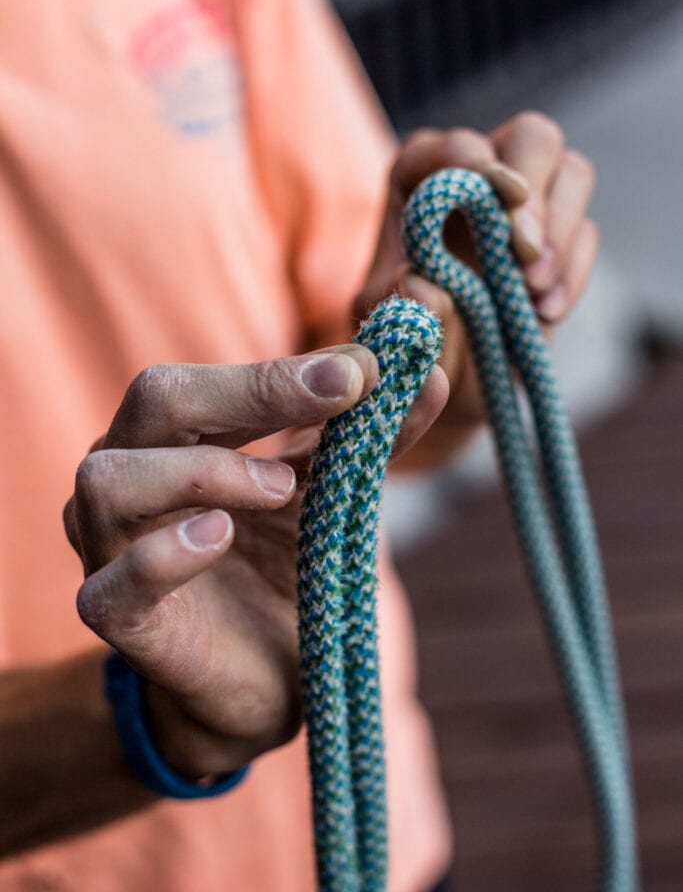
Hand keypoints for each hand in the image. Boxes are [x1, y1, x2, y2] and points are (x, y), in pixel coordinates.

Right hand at [64, 347, 390, 780]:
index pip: (203, 380)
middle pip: (155, 401)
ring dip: (205, 471)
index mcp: (170, 438)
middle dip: (250, 392)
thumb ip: (367, 438)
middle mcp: (127, 477)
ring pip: (112, 480)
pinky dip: (166, 554)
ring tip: (280, 489)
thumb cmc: (282, 568)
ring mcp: (108, 549)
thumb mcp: (328, 494)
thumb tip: (427, 375)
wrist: (260, 679)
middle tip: (339, 396)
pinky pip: (114, 582)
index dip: (280, 370)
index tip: (365, 366)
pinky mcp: (116, 617)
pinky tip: (220, 538)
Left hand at [354, 112, 597, 464]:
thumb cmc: (402, 333)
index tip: (499, 203)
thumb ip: (397, 298)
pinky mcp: (559, 238)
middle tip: (523, 252)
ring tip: (532, 288)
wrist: (441, 377)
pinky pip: (586, 233)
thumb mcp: (386, 321)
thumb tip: (422, 282)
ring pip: (572, 172)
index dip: (479, 165)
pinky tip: (544, 311)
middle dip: (533, 193)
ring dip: (560, 230)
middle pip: (531, 138)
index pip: (456, 146)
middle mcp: (478, 174)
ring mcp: (525, 202)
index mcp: (420, 174)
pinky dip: (573, 271)